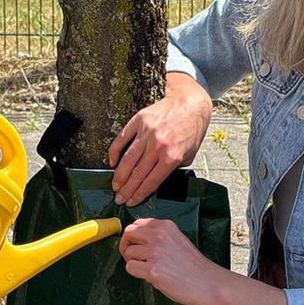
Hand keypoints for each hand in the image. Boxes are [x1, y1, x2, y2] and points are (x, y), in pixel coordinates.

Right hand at [108, 75, 210, 205]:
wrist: (190, 103)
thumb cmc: (191, 129)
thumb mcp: (189, 154)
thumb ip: (173, 167)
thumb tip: (155, 179)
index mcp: (172, 157)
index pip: (151, 181)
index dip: (139, 194)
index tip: (131, 201)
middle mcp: (158, 146)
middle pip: (137, 174)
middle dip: (126, 189)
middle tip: (118, 198)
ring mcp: (147, 133)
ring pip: (128, 160)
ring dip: (119, 176)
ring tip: (115, 186)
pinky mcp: (139, 121)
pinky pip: (122, 139)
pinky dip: (115, 152)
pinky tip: (112, 163)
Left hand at [119, 218, 226, 304]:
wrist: (210, 283)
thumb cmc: (195, 267)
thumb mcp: (177, 240)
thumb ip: (159, 237)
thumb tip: (136, 240)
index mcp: (166, 226)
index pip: (137, 223)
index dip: (133, 236)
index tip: (135, 245)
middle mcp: (159, 235)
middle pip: (128, 234)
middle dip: (126, 246)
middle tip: (133, 257)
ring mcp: (156, 251)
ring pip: (128, 252)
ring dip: (134, 262)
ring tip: (150, 269)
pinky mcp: (153, 269)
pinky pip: (131, 267)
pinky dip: (137, 274)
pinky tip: (152, 277)